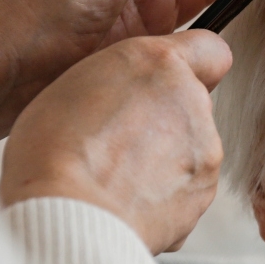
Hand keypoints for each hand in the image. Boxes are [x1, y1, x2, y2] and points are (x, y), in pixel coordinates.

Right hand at [0, 30, 231, 253]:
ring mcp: (206, 148)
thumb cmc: (55, 151)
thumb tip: (135, 96)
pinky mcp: (205, 189)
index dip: (191, 66)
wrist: (71, 215)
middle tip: (120, 140)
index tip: (171, 82)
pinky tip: (127, 199)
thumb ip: (123, 81)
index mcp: (159, 64)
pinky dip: (165, 193)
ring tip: (117, 176)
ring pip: (191, 147)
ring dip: (165, 158)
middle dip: (165, 119)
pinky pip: (187, 186)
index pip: (209, 49)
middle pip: (192, 104)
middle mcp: (193, 101)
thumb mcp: (75, 83)